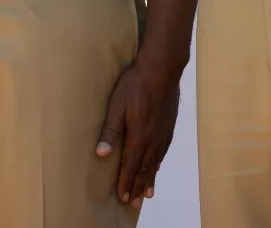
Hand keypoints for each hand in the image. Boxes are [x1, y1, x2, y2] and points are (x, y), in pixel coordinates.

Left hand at [95, 59, 182, 204]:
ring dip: (149, 179)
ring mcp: (163, 133)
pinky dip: (159, 164)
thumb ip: (110, 131)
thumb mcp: (117, 105)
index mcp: (139, 135)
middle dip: (138, 186)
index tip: (123, 197)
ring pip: (155, 162)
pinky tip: (157, 167)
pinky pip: (163, 152)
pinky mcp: (169, 126)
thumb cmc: (135, 84)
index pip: (131, 165)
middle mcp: (153, 139)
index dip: (126, 182)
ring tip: (147, 194)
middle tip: (134, 203)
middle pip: (144, 168)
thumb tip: (101, 154)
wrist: (162, 68)